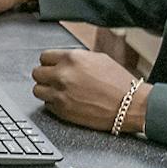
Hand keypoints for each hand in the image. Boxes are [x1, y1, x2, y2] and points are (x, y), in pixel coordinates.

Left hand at [31, 49, 146, 132]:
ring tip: (58, 91)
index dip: (49, 62)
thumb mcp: (98, 59)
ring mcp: (60, 94)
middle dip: (45, 76)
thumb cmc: (119, 83)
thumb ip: (76, 58)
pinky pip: (46, 104)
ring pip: (37, 90)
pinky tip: (66, 101)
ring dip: (46, 90)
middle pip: (37, 73)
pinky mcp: (62, 110)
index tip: (52, 66)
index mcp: (72, 58)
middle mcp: (63, 75)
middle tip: (55, 79)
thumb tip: (63, 60)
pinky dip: (53, 103)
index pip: (44, 57)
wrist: (130, 105)